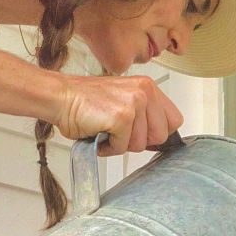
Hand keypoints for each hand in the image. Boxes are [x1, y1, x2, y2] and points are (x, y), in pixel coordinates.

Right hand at [54, 74, 182, 154]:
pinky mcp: (122, 117)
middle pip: (161, 136)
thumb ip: (145, 115)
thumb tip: (158, 139)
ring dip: (120, 144)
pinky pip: (122, 147)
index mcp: (148, 87)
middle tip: (118, 132)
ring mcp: (134, 103)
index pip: (174, 120)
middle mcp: (145, 92)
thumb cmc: (87, 102)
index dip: (157, 133)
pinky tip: (98, 133)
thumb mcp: (125, 103)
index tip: (141, 134)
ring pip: (141, 145)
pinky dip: (107, 147)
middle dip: (139, 141)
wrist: (60, 97)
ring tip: (105, 129)